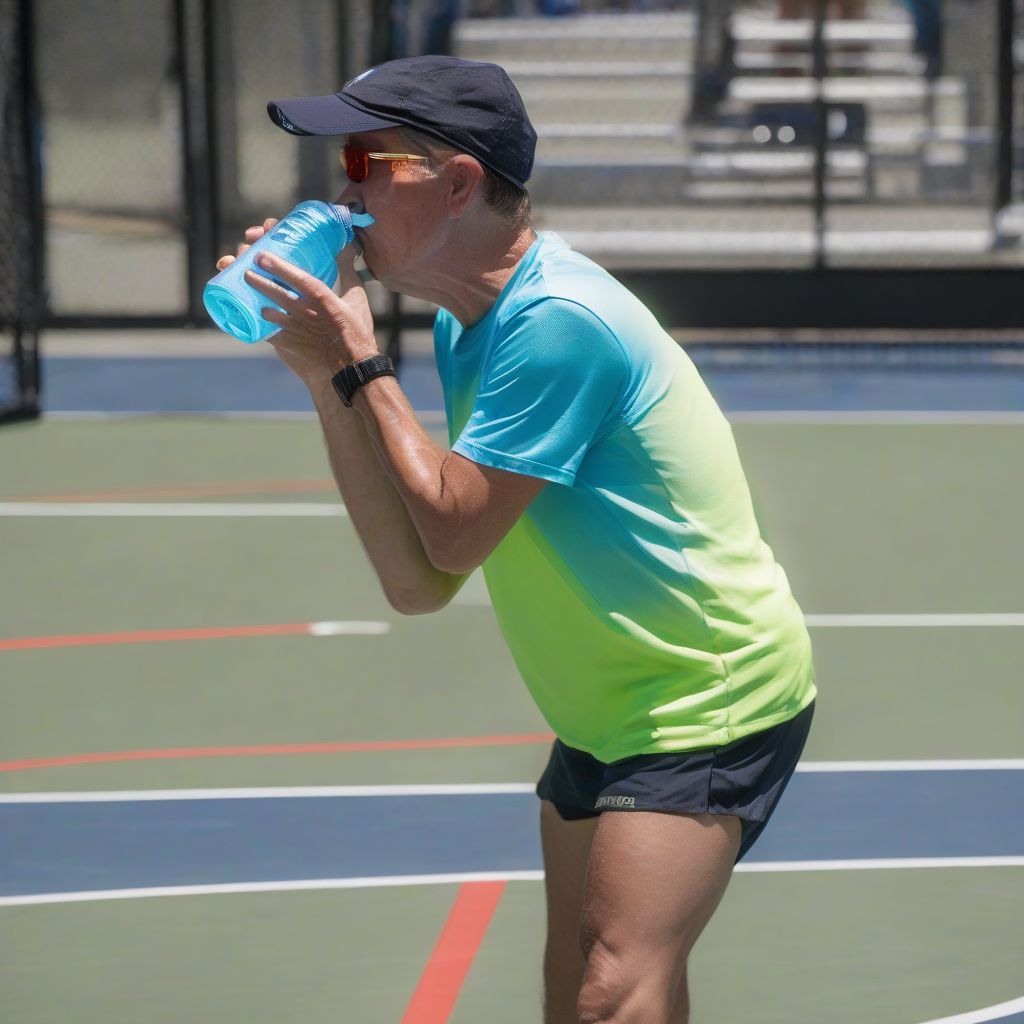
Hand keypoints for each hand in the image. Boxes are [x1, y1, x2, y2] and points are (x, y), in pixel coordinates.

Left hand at [215, 220, 378, 385]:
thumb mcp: (356, 296)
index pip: (296, 277)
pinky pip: (269, 333)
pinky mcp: (291, 344)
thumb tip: (346, 248)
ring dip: (256, 301)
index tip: (261, 254)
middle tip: (245, 271)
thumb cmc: (357, 328)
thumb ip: (347, 270)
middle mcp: (306, 311)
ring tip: (245, 293)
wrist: (354, 363)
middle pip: (276, 292)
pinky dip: (260, 324)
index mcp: (322, 298)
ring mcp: (296, 329)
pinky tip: (254, 317)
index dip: (277, 265)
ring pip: (269, 312)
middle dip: (258, 280)